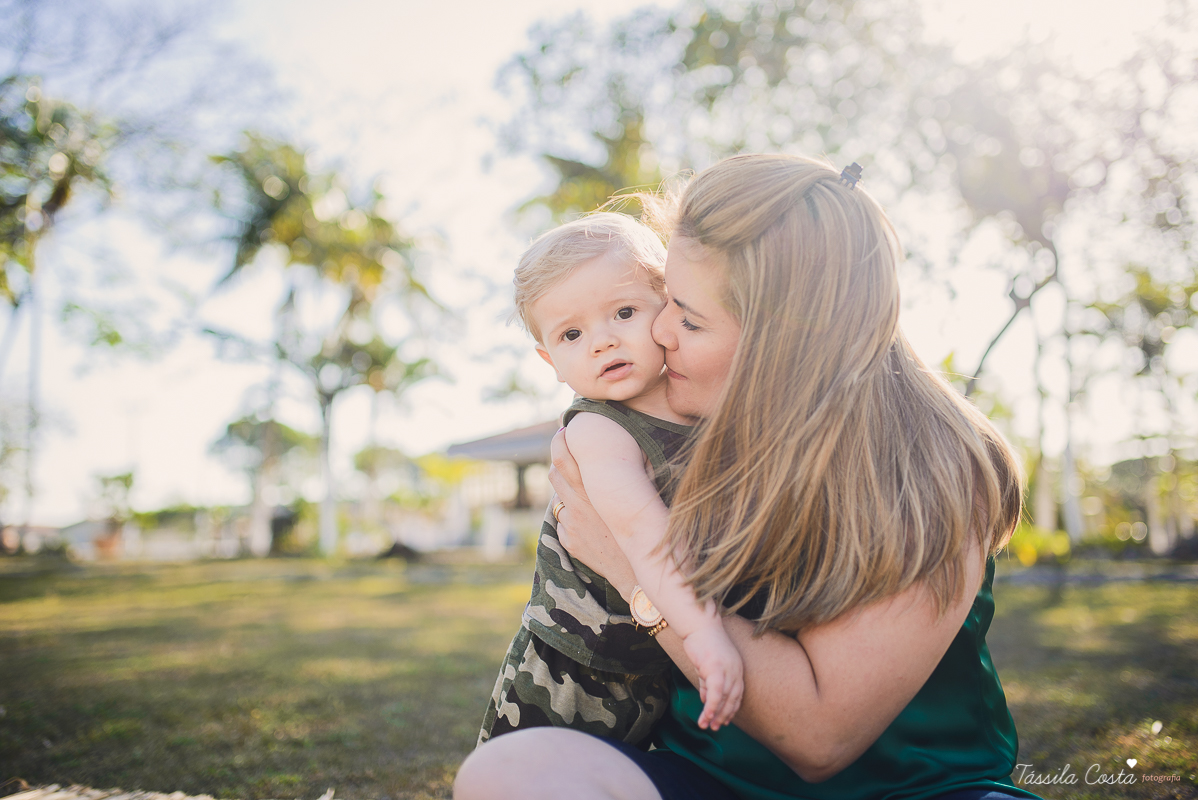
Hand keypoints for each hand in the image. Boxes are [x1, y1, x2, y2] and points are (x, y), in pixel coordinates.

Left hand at [547, 427, 636, 598]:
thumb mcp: (645, 494)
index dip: (559, 441)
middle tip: (572, 460)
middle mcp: (578, 504)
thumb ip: (640, 469)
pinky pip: (564, 520)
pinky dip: (572, 516)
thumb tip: (639, 446)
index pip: (562, 457)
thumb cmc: (647, 526)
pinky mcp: (569, 540)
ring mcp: (571, 524)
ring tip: (587, 495)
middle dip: (560, 463)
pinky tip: (591, 521)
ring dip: (568, 492)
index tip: (562, 432)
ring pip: (559, 497)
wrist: (639, 571)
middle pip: (554, 473)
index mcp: (593, 489)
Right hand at [681, 620, 744, 730]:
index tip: (724, 720)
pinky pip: (716, 693)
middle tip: (715, 728)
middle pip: (733, 699)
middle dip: (724, 716)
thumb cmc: (701, 642)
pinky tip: (706, 715)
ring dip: (716, 715)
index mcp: (737, 668)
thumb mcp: (706, 666)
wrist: (698, 625)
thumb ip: (708, 683)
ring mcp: (728, 669)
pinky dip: (712, 706)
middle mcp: (736, 670)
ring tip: (708, 726)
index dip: (731, 709)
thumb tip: (706, 700)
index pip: (737, 694)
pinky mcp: (716, 668)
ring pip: (724, 698)